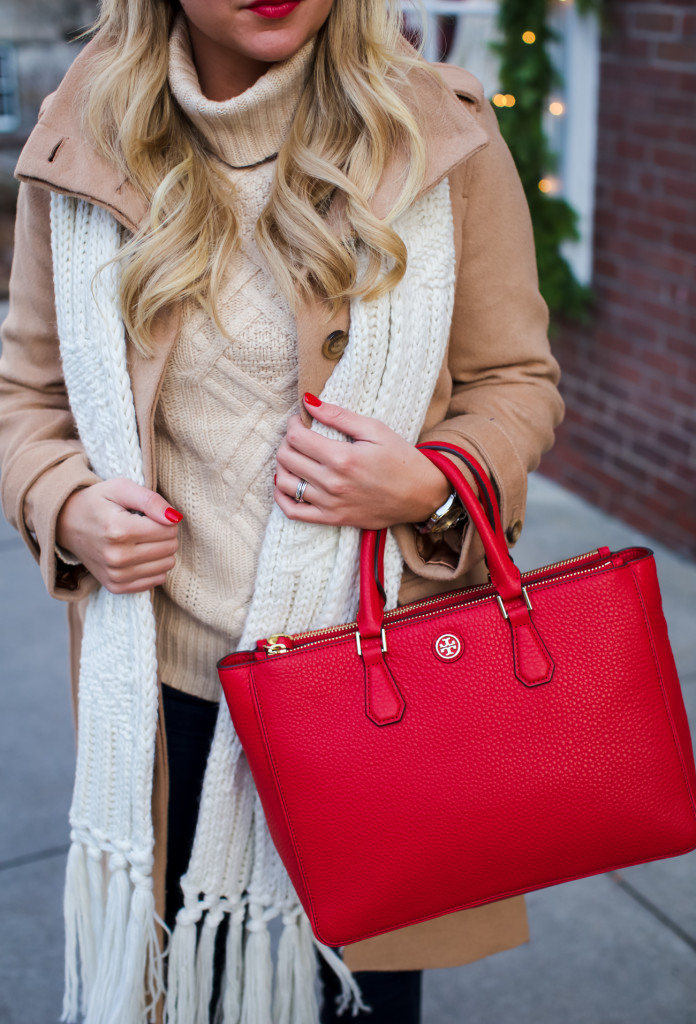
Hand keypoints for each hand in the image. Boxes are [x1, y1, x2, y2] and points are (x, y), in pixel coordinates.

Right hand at [55, 479, 182, 593]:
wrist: (66, 524)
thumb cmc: (97, 503)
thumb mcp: (120, 488)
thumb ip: (150, 500)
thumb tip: (175, 518)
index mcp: (119, 530)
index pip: (169, 529)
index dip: (166, 519)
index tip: (150, 515)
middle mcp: (117, 557)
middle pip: (170, 548)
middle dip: (165, 534)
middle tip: (146, 526)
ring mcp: (115, 575)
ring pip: (166, 565)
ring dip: (161, 551)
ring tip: (142, 540)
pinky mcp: (115, 587)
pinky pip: (155, 581)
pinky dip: (153, 567)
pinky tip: (139, 555)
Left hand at [274, 394, 450, 529]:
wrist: (422, 495)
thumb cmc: (401, 459)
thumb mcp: (375, 429)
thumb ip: (339, 415)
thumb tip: (308, 401)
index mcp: (342, 457)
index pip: (296, 437)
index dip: (293, 424)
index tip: (300, 420)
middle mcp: (332, 483)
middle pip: (287, 458)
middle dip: (287, 442)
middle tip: (298, 436)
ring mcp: (330, 504)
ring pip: (285, 483)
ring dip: (283, 466)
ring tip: (294, 456)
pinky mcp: (333, 518)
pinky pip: (294, 512)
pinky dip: (281, 498)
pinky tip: (286, 484)